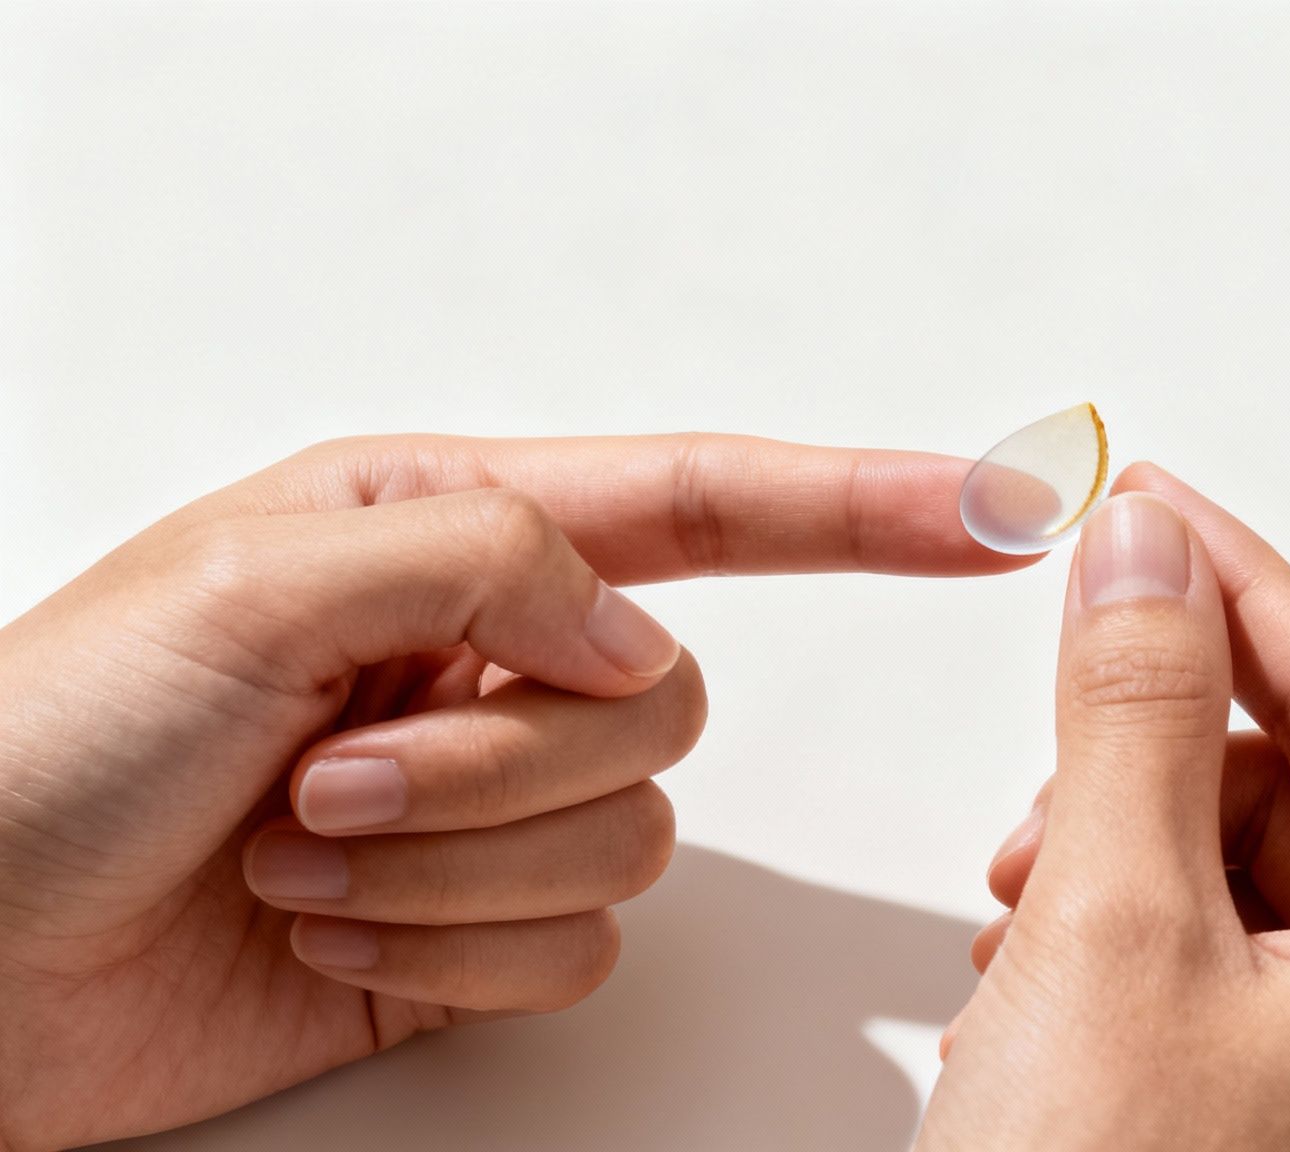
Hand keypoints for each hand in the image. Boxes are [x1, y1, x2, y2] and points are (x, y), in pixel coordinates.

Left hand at [0, 434, 1025, 1150]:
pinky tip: (323, 931)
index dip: (861, 505)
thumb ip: (486, 560)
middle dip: (497, 766)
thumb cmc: (40, 753)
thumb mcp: (249, 583)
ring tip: (299, 853)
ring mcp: (479, 807)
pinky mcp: (466, 932)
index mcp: (439, 535)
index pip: (703, 504)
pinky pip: (571, 949)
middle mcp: (477, 664)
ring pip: (624, 842)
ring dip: (451, 865)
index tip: (991, 509)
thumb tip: (627, 638)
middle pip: (660, 709)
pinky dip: (445, 954)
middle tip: (328, 776)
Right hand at [919, 466, 1289, 1150]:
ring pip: (1264, 883)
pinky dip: (1142, 959)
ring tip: (1020, 946)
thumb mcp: (1110, 924)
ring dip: (1124, 877)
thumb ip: (1136, 709)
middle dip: (1148, 779)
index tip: (1140, 504)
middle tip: (1035, 824)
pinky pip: (1252, 978)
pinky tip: (1045, 1004)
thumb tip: (1149, 551)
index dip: (1233, 580)